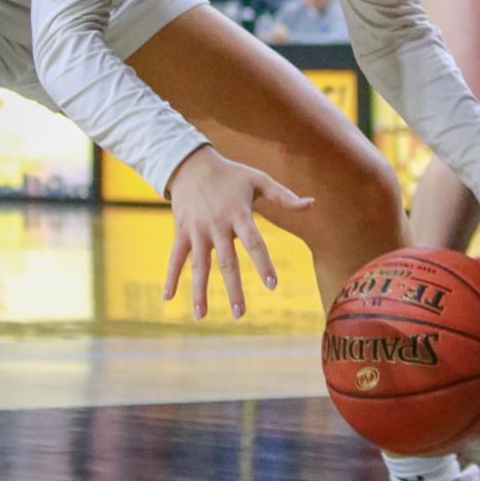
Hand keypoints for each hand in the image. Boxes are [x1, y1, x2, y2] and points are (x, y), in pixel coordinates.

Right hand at [164, 146, 312, 319]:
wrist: (191, 164)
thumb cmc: (231, 174)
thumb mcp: (258, 179)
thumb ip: (284, 195)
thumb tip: (312, 204)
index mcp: (238, 214)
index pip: (254, 242)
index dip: (263, 263)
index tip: (272, 285)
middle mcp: (217, 225)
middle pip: (226, 262)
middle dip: (233, 289)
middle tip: (239, 314)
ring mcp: (197, 230)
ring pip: (198, 266)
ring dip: (199, 291)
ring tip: (201, 316)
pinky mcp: (181, 232)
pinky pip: (175, 258)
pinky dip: (170, 277)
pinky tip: (168, 299)